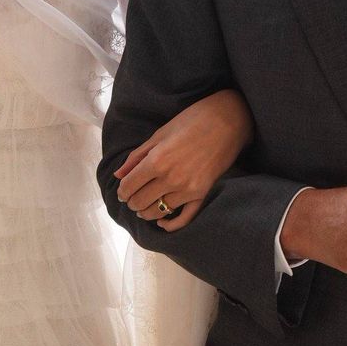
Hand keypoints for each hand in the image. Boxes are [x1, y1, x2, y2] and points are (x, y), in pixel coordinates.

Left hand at [115, 89, 255, 231]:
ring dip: (146, 212)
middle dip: (132, 202)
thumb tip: (118, 174)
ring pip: (158, 212)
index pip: (129, 186)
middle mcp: (170, 178)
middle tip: (131, 199)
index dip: (122, 191)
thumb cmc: (192, 121)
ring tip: (144, 208)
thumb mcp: (159, 134)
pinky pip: (183, 218)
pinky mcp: (202, 194)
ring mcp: (187, 189)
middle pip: (140, 202)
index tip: (122, 192)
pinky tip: (162, 222)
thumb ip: (137, 157)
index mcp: (157, 160)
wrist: (228, 121)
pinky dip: (170, 224)